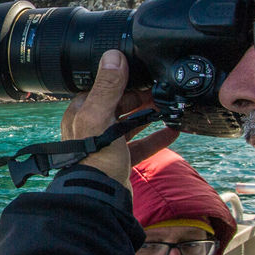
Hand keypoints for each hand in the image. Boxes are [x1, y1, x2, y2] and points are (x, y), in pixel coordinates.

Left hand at [61, 52, 179, 185]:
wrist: (98, 198)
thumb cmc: (93, 159)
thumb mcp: (100, 117)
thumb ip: (107, 88)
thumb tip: (113, 56)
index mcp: (81, 113)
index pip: (104, 88)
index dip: (125, 81)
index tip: (146, 74)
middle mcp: (91, 127)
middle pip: (120, 105)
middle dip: (141, 97)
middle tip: (162, 90)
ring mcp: (105, 145)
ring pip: (130, 124)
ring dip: (150, 115)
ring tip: (170, 107)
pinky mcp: (119, 161)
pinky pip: (140, 146)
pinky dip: (156, 138)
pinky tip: (173, 131)